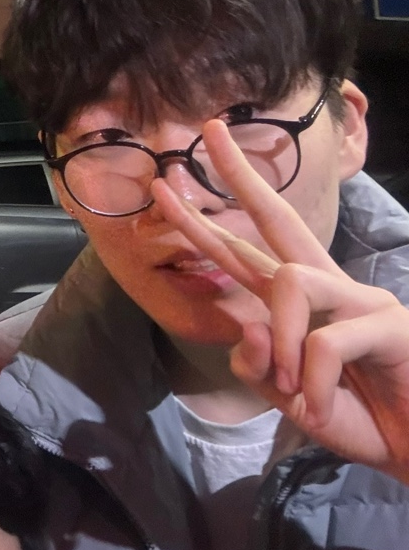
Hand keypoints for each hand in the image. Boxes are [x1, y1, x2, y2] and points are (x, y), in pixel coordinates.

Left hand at [152, 119, 408, 483]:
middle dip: (240, 175)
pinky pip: (324, 342)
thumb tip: (246, 326)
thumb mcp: (288, 398)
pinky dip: (311, 381)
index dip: (202, 223)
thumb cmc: (357, 418)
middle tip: (209, 131)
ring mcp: (362, 300)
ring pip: (291, 282)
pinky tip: (322, 403)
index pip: (243, 252)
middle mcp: (329, 289)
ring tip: (293, 388)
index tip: (164, 187)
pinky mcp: (390, 323)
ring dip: (279, 341)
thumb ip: (258, 366)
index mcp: (298, 304)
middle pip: (279, 219)